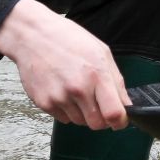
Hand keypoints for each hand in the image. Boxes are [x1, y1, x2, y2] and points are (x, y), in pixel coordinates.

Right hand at [0, 0, 130, 129]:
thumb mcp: (102, 52)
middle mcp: (78, 89)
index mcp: (96, 75)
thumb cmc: (68, 39)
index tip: (119, 120)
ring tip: (76, 90)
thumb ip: (116, 82)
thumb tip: (126, 105)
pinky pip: (63, 118)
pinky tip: (63, 90)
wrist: (33, 35)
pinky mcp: (44, 103)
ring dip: (82, 113)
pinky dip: (66, 110)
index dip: (120, 121)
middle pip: (96, 124)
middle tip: (97, 103)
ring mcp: (59, 98)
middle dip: (101, 118)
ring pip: (79, 122)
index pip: (114, 114)